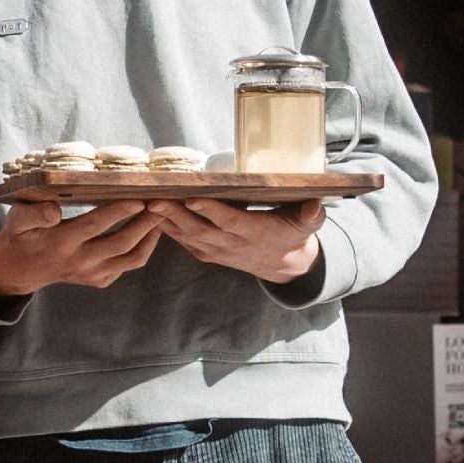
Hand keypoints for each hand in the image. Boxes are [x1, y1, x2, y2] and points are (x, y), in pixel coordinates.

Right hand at [0, 200, 163, 299]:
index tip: (138, 197)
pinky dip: (144, 247)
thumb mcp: (17, 219)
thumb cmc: (21, 234)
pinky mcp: (100, 279)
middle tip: (162, 202)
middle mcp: (80, 262)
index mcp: (61, 243)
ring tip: (162, 215)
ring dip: (151, 237)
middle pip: (121, 243)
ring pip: (132, 258)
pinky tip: (150, 228)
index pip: (95, 226)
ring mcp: (92, 274)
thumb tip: (54, 210)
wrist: (21, 268)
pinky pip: (128, 265)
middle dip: (145, 222)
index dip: (118, 211)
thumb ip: (34, 213)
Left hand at [152, 197, 325, 285]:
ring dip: (166, 221)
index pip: (228, 221)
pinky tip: (150, 215)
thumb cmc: (293, 235)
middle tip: (155, 199)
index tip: (193, 197)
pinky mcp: (207, 252)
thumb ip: (311, 215)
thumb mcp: (307, 226)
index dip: (210, 210)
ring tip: (146, 204)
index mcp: (253, 233)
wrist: (283, 265)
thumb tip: (317, 204)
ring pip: (187, 236)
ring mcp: (217, 250)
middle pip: (200, 229)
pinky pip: (184, 242)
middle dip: (176, 215)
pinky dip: (166, 230)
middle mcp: (231, 244)